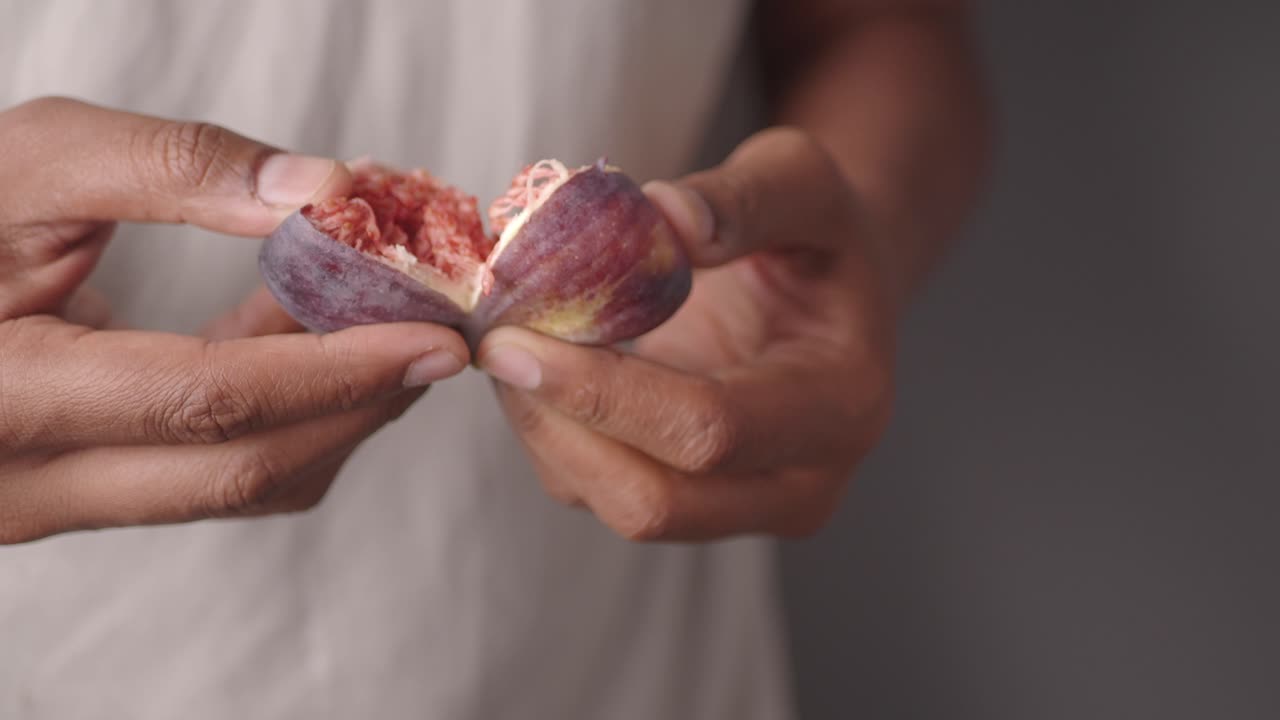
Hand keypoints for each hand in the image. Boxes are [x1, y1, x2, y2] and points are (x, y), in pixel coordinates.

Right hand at [0, 97, 467, 543]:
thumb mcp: (33, 163)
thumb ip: (174, 168)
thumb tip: (324, 191)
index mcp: (1, 394)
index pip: (205, 401)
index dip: (332, 369)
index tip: (430, 338)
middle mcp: (25, 479)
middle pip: (240, 468)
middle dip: (357, 404)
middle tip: (437, 341)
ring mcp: (53, 501)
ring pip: (235, 485)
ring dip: (330, 412)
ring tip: (381, 325)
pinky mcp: (84, 492)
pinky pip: (209, 471)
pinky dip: (279, 413)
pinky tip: (306, 339)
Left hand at [477, 128, 896, 540]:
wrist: (826, 290)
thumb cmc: (817, 233)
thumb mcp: (804, 182)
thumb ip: (746, 195)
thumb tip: (661, 215)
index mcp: (840, 407)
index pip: (711, 430)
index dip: (605, 394)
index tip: (517, 338)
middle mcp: (799, 484)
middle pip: (656, 503)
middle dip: (558, 426)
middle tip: (497, 344)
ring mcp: (742, 507)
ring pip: (613, 506)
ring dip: (542, 430)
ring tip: (510, 342)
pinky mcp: (689, 505)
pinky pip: (596, 491)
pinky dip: (549, 434)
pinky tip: (535, 365)